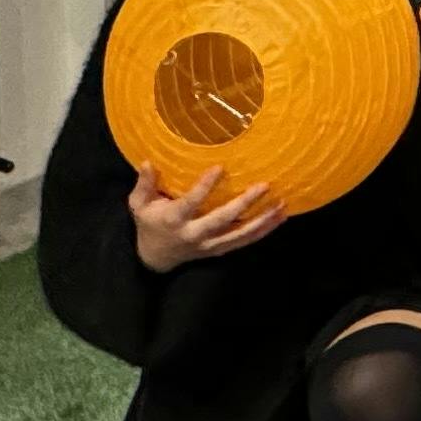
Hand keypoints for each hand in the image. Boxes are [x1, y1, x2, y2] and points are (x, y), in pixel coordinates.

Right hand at [130, 160, 285, 272]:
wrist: (156, 258)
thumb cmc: (149, 223)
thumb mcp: (139, 204)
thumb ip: (144, 184)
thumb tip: (147, 162)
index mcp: (174, 219)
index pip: (192, 202)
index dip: (205, 186)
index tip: (220, 167)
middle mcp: (195, 234)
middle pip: (223, 220)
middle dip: (244, 203)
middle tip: (264, 186)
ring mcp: (210, 244)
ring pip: (240, 234)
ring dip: (263, 220)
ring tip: (282, 204)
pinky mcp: (220, 249)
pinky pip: (245, 241)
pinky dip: (264, 231)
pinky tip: (280, 217)